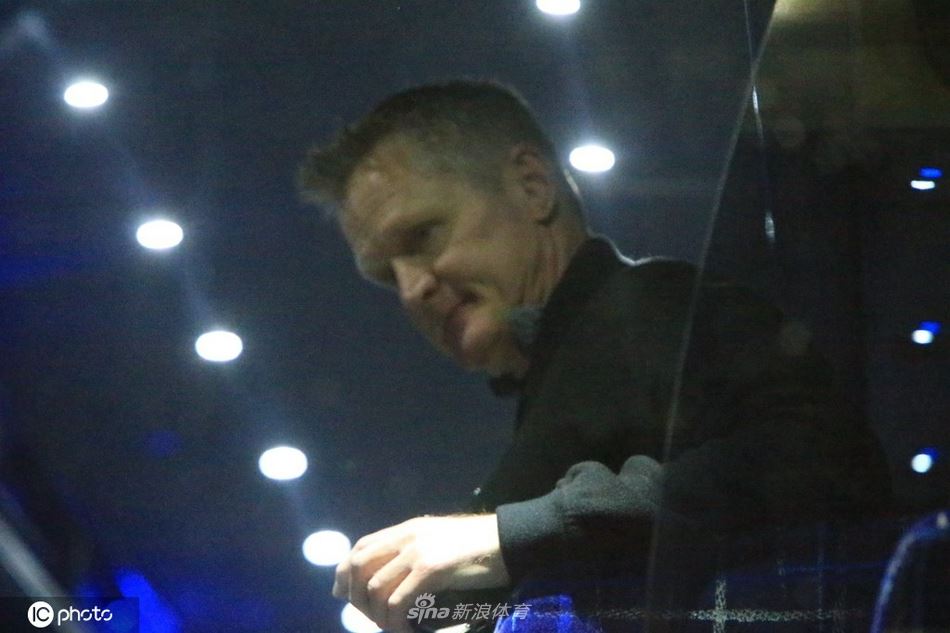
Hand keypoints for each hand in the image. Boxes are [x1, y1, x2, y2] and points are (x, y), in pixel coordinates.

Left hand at [333, 514, 509, 632]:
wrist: (508, 541)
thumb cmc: (479, 545)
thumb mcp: (439, 541)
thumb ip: (414, 552)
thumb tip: (393, 575)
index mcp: (407, 529)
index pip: (363, 546)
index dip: (345, 571)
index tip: (341, 593)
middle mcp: (406, 537)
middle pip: (360, 566)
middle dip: (355, 596)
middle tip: (367, 617)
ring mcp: (416, 552)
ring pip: (375, 588)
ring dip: (377, 615)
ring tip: (390, 627)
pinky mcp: (430, 569)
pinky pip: (398, 602)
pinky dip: (395, 623)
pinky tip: (404, 632)